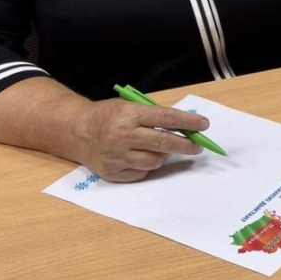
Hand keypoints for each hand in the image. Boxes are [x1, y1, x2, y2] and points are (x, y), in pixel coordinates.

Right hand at [71, 99, 207, 181]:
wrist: (76, 131)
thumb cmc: (108, 116)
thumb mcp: (129, 106)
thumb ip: (154, 116)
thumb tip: (185, 126)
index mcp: (129, 115)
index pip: (166, 118)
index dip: (188, 122)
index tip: (204, 125)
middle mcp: (122, 136)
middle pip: (163, 142)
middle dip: (186, 144)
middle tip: (198, 145)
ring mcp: (116, 156)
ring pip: (155, 161)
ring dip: (165, 155)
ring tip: (163, 149)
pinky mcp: (112, 172)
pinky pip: (142, 173)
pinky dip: (148, 166)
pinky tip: (144, 157)